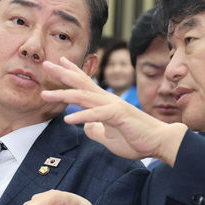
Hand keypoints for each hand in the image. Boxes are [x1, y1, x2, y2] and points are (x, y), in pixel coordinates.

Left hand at [41, 57, 187, 165]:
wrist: (159, 142)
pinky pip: (96, 115)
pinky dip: (81, 117)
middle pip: (81, 84)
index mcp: (105, 103)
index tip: (58, 63)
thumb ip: (96, 130)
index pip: (85, 84)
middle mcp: (107, 100)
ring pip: (83, 97)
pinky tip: (68, 120)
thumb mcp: (109, 137)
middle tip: (45, 64)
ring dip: (63, 95)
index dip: (71, 73)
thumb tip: (86, 127)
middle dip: (62, 73)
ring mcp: (113, 106)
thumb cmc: (137, 139)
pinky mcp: (118, 115)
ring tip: (45, 94)